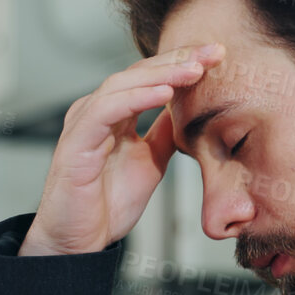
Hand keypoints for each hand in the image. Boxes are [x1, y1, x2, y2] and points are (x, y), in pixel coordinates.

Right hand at [19, 43, 221, 256]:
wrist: (80, 242)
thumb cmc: (107, 204)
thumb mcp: (151, 161)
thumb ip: (164, 133)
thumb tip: (187, 109)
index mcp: (114, 112)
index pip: (151, 76)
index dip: (183, 63)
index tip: (218, 56)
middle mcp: (96, 110)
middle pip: (139, 72)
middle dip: (178, 59)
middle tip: (213, 52)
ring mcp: (84, 123)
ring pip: (122, 84)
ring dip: (161, 74)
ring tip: (194, 70)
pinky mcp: (75, 142)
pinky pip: (106, 110)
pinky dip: (136, 98)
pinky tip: (163, 93)